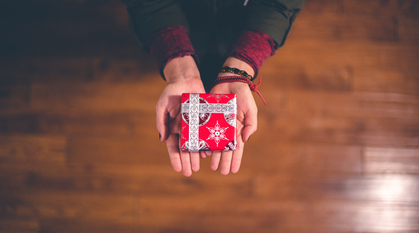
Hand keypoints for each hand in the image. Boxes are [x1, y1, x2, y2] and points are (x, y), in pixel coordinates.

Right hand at [156, 56, 204, 176]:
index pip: (173, 146)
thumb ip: (161, 122)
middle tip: (190, 172)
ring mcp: (194, 126)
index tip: (178, 169)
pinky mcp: (204, 120)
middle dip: (187, 161)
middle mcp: (184, 129)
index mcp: (172, 128)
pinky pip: (206, 134)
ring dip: (196, 156)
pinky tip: (208, 153)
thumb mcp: (162, 105)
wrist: (186, 79)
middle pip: (185, 149)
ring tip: (198, 166)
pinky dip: (207, 144)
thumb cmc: (171, 92)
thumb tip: (162, 139)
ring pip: (196, 144)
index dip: (175, 158)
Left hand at [205, 57, 257, 174]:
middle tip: (221, 172)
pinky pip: (204, 132)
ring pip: (214, 143)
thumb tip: (245, 140)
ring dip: (213, 155)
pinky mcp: (207, 118)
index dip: (236, 159)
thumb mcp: (251, 110)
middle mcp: (227, 130)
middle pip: (225, 149)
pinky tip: (202, 151)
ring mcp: (216, 125)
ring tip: (211, 166)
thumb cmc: (243, 96)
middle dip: (224, 161)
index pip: (237, 148)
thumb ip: (250, 124)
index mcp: (238, 129)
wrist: (229, 81)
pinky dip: (203, 142)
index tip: (234, 170)